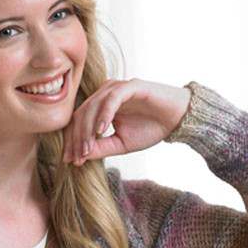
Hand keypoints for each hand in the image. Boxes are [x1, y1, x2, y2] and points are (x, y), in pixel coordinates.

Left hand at [61, 78, 190, 165]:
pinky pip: (112, 99)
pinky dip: (104, 114)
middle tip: (76, 158)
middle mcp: (105, 93)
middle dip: (77, 138)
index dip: (73, 141)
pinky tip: (101, 130)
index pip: (79, 122)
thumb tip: (80, 157)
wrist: (177, 119)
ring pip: (93, 106)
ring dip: (88, 129)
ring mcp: (117, 88)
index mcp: (101, 105)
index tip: (70, 161)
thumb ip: (101, 148)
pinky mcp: (130, 86)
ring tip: (87, 149)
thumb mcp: (122, 144)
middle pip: (82, 114)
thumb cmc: (150, 129)